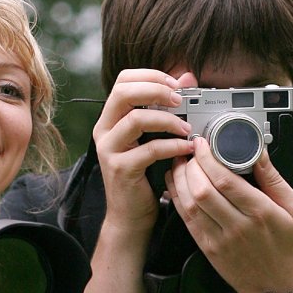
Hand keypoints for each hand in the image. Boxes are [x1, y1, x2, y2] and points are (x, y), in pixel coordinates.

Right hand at [93, 69, 194, 236]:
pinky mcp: (121, 169)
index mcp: (111, 118)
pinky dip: (172, 146)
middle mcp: (104, 130)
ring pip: (136, 119)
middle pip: (123, 92)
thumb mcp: (154, 137)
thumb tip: (187, 77)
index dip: (151, 76)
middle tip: (180, 100)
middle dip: (156, 90)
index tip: (176, 83)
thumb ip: (167, 108)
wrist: (130, 216)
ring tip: (186, 128)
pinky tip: (186, 149)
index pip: (123, 81)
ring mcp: (110, 149)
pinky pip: (149, 149)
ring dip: (167, 120)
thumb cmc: (144, 175)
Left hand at [165, 136, 292, 292]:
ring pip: (190, 203)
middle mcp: (238, 226)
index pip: (226, 180)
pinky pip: (186, 219)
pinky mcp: (208, 248)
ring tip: (180, 163)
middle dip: (191, 165)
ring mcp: (220, 239)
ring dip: (180, 179)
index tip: (203, 144)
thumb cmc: (289, 247)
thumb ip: (274, 179)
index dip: (208, 158)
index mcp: (261, 213)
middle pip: (203, 190)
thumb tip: (259, 152)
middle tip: (190, 151)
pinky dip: (177, 198)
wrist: (277, 287)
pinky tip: (176, 184)